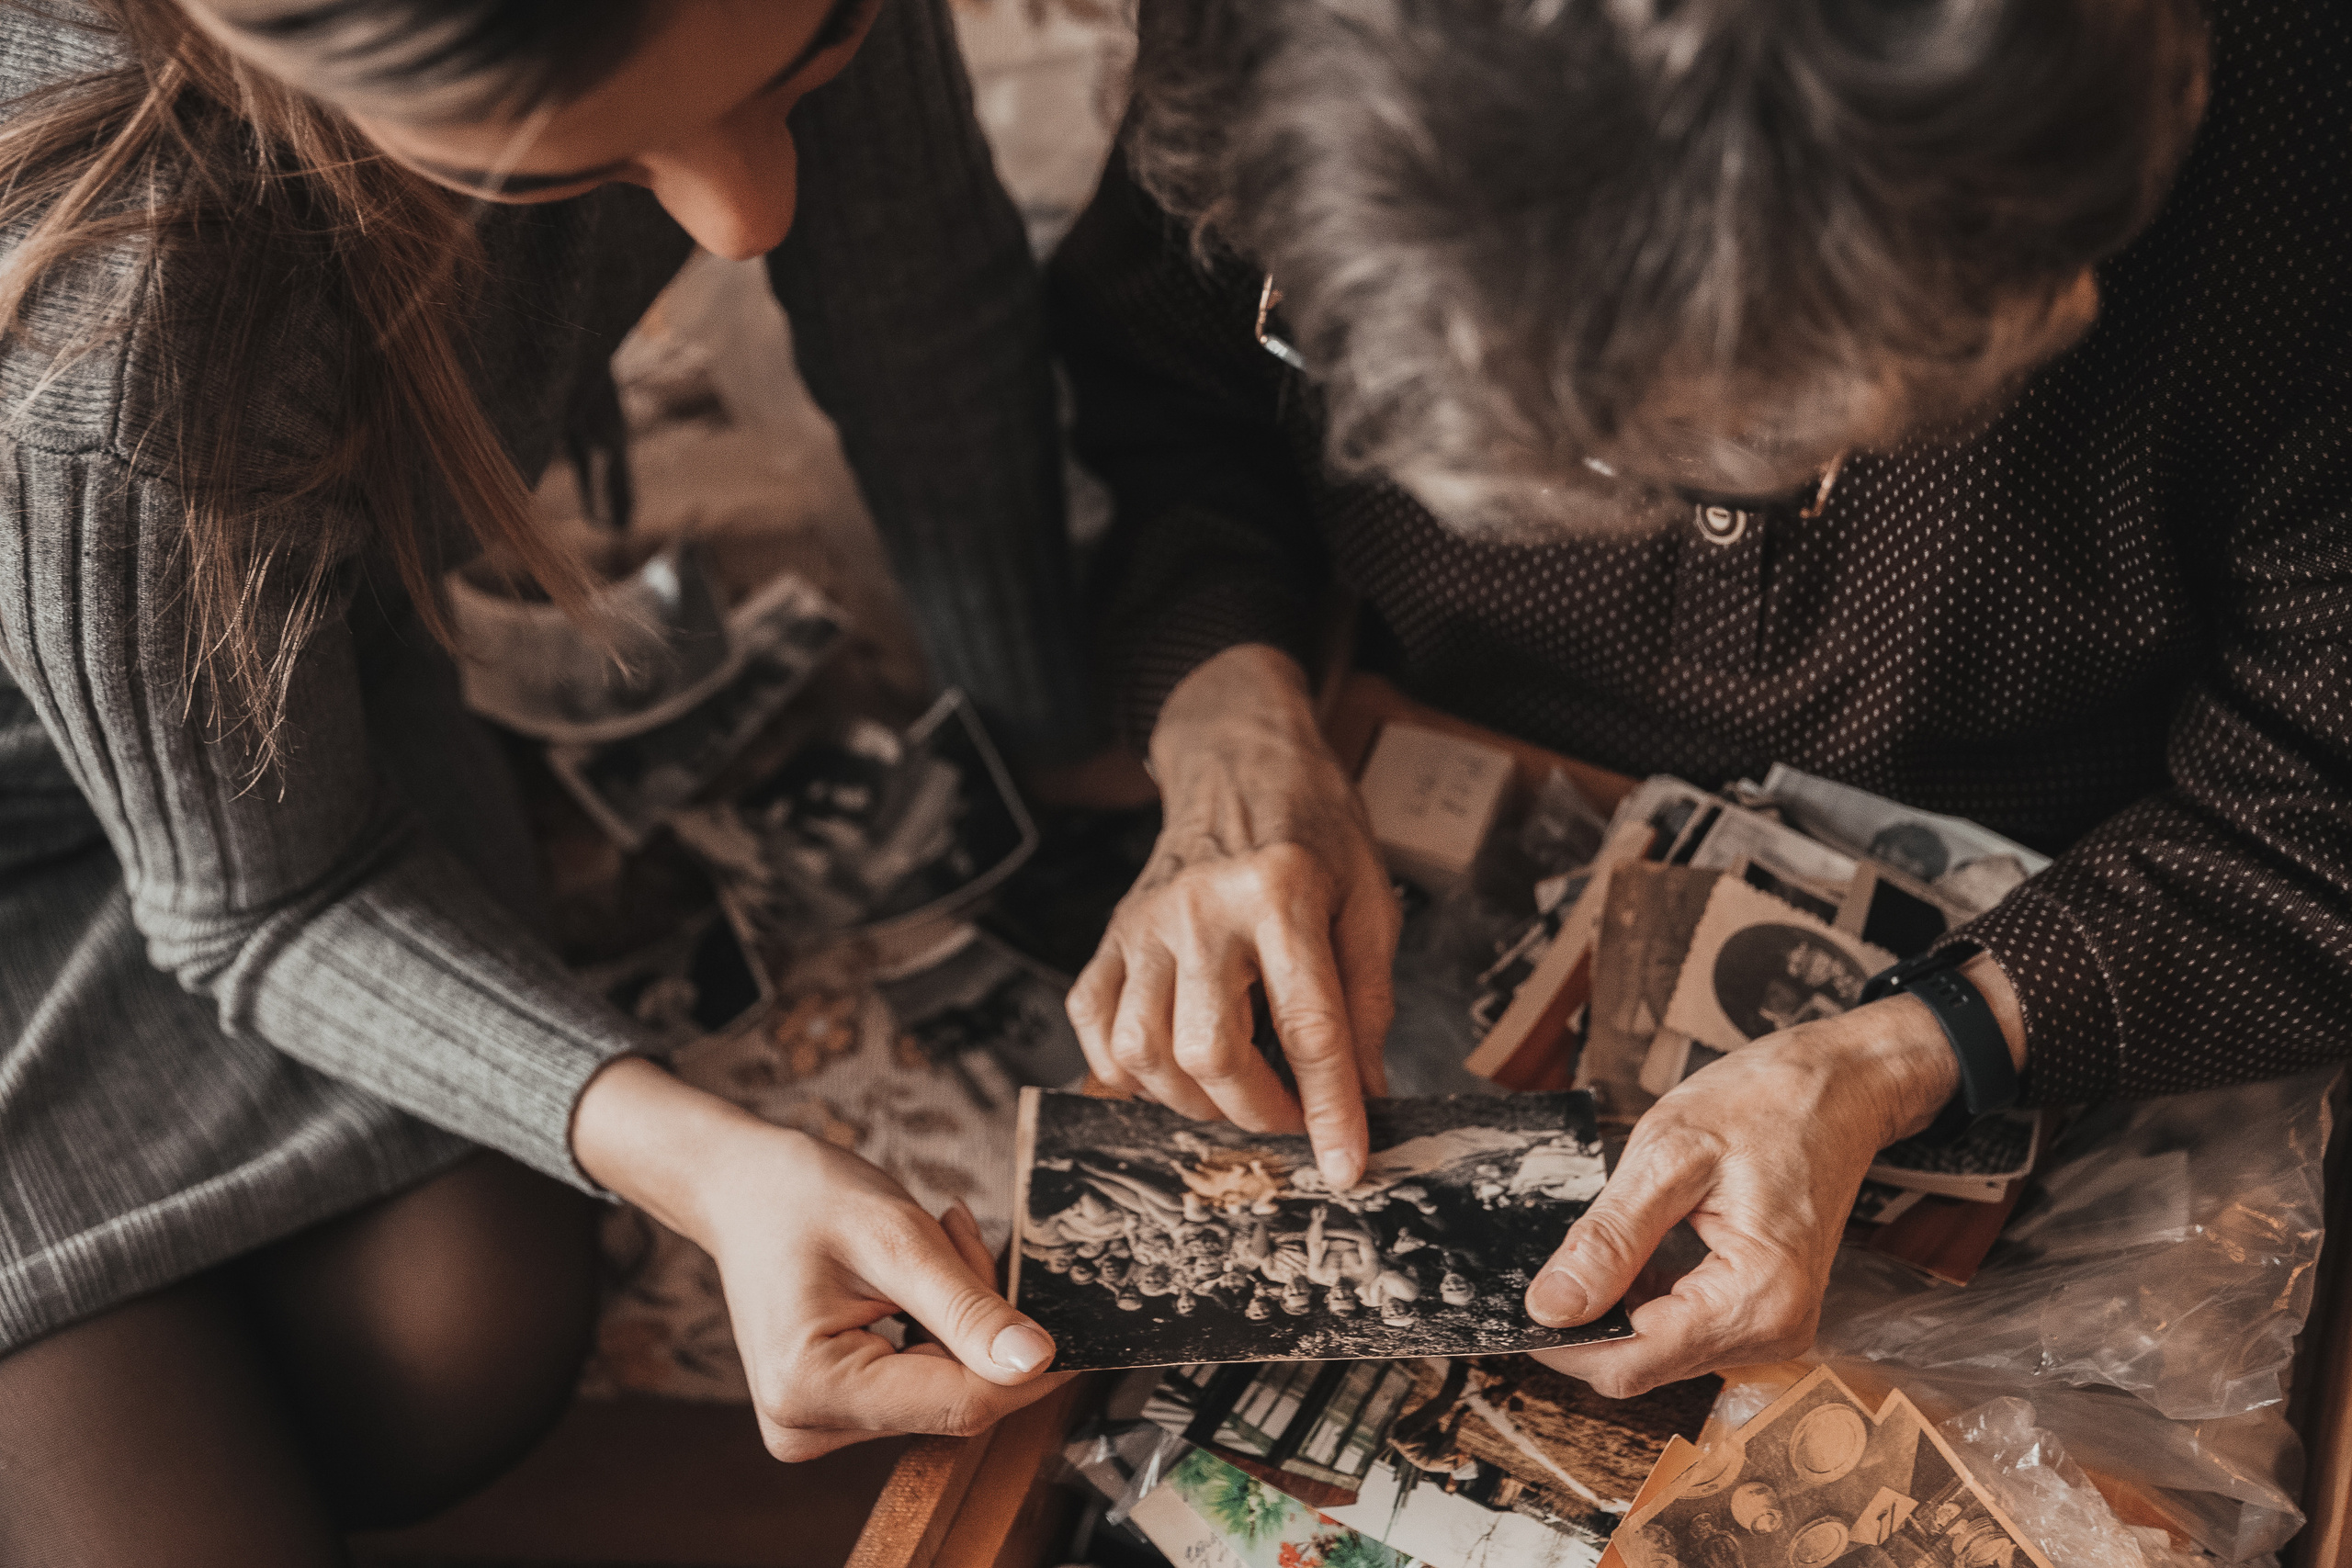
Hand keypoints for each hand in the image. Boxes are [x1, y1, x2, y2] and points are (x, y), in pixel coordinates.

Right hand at [574, 1060, 1068, 1459]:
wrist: (742, 1188)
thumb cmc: (803, 1198)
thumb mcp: (897, 1238)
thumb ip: (968, 1309)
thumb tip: (1038, 1362)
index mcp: (812, 1389)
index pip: (963, 1402)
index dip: (1029, 1364)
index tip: (1070, 1319)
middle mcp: (807, 1426)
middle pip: (955, 1395)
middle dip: (980, 1321)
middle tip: (960, 1234)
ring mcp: (816, 1426)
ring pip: (945, 1388)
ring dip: (960, 1319)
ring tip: (931, 1242)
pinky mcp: (832, 1413)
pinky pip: (921, 1384)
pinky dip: (937, 1329)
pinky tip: (915, 1279)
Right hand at [1068, 644, 1400, 1188]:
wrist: (1238, 761)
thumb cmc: (1315, 830)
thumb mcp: (1369, 903)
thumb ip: (1366, 1003)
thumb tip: (1364, 1101)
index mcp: (1281, 892)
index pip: (1307, 1027)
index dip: (1329, 1110)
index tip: (1345, 1168)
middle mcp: (1200, 908)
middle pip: (1207, 1051)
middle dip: (1254, 1112)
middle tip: (1290, 1116)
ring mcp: (1144, 922)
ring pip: (1142, 1050)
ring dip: (1190, 1098)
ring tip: (1234, 1090)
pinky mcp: (1109, 934)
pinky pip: (1093, 1024)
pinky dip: (1125, 1069)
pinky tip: (1171, 1067)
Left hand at [1523, 956, 2019, 1395]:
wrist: (1839, 1086)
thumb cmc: (1767, 1103)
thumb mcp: (1669, 1155)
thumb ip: (1609, 1239)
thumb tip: (1549, 1307)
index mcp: (1758, 1298)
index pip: (1630, 1363)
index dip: (1562, 1343)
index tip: (1512, 1304)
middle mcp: (1775, 1331)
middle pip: (1641, 1366)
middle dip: (1584, 1326)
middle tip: (1543, 1263)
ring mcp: (1774, 1326)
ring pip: (1656, 1352)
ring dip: (1613, 1311)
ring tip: (1596, 1242)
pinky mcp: (1764, 1312)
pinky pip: (1681, 1330)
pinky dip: (1643, 1300)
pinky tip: (1632, 1253)